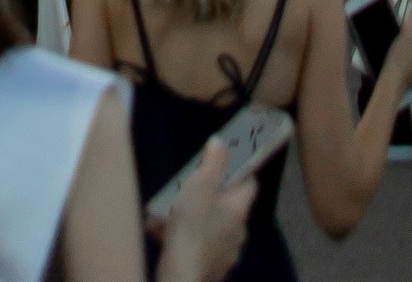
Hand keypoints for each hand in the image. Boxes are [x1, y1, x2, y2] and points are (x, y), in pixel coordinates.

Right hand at [151, 140, 256, 281]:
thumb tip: (221, 143)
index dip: (239, 170)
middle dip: (210, 195)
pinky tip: (161, 231)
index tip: (221, 163)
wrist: (182, 273)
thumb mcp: (201, 184)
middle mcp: (238, 231)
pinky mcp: (211, 267)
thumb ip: (213, 162)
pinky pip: (199, 245)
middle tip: (188, 187)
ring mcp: (226, 252)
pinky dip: (185, 237)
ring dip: (193, 217)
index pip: (250, 183)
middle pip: (228, 205)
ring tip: (167, 212)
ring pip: (211, 226)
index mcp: (239, 209)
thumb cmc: (193, 224)